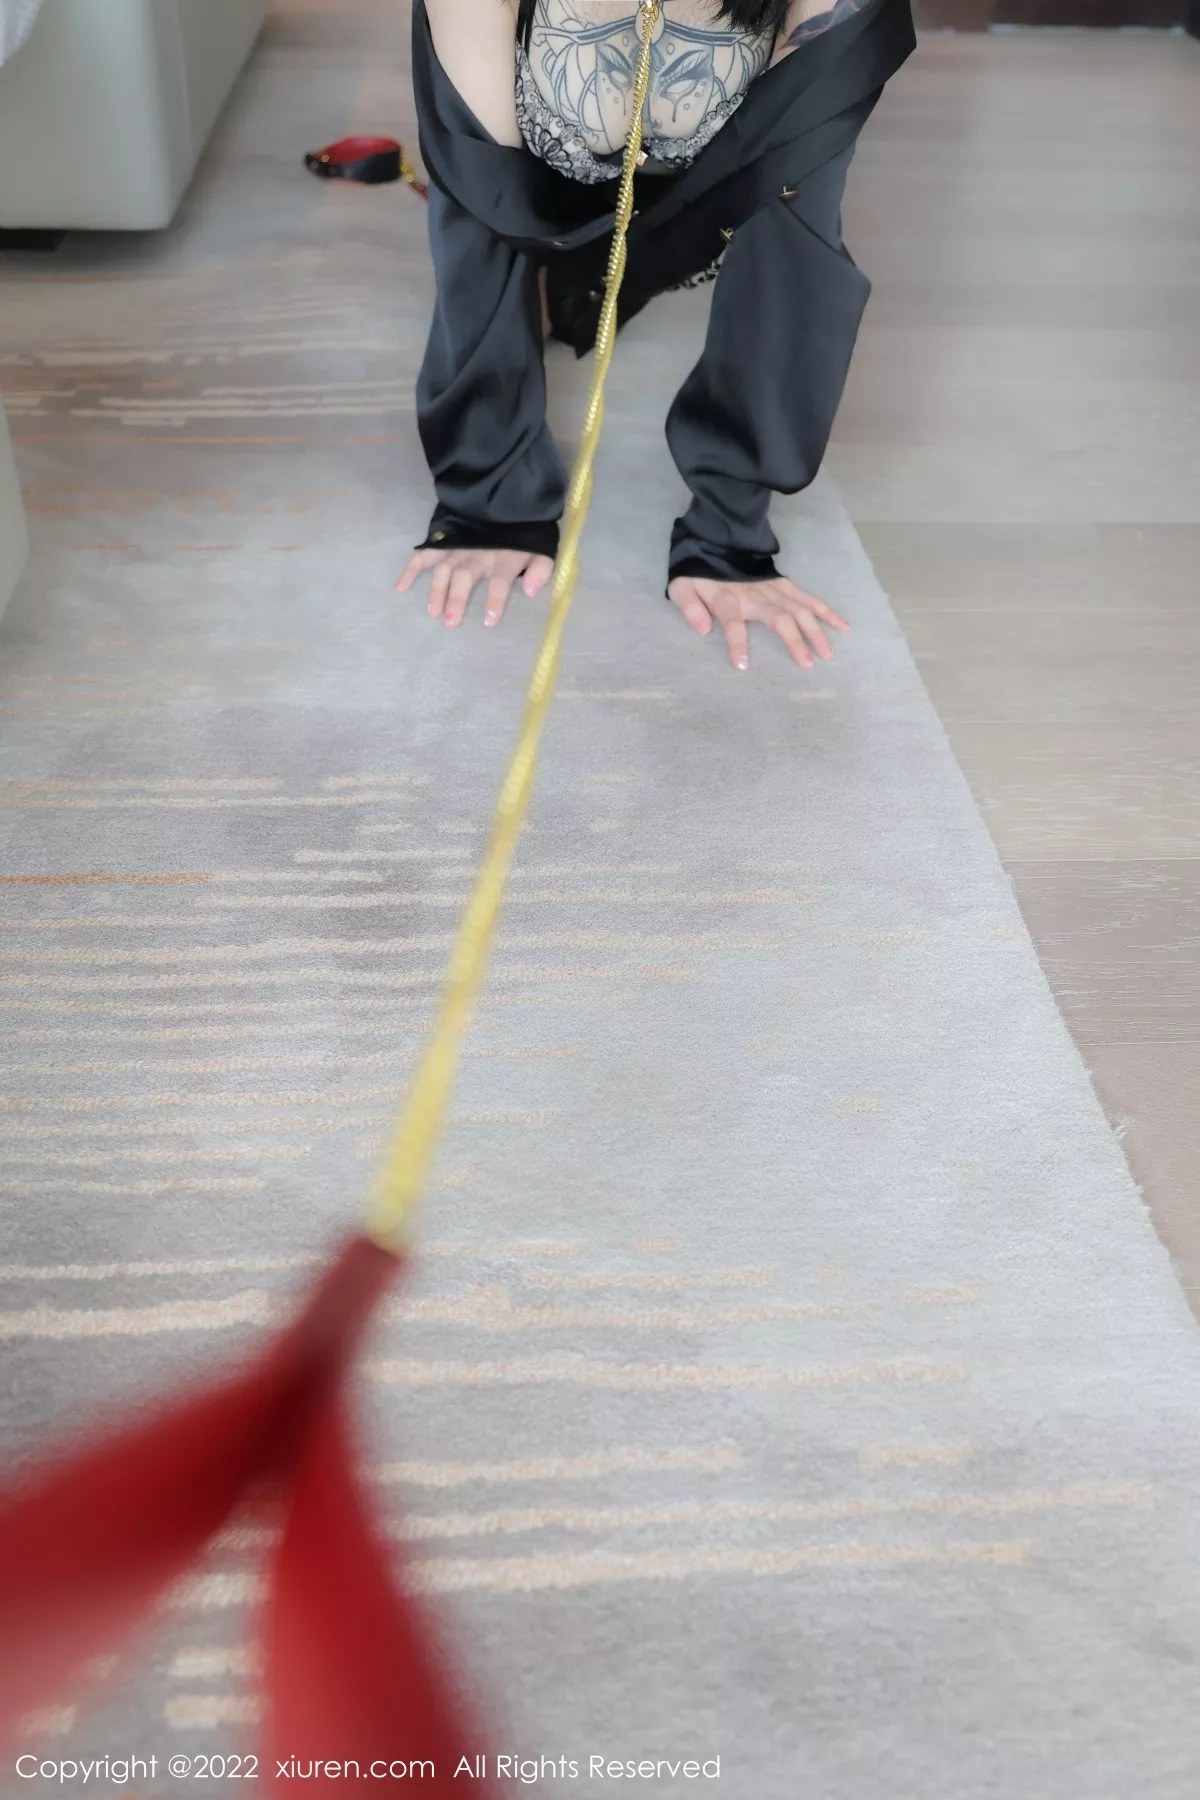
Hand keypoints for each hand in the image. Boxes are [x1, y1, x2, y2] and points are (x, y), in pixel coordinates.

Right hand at [395, 546, 554, 628]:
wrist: (508, 497)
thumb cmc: (524, 532)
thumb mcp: (541, 549)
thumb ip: (541, 570)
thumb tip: (529, 591)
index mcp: (503, 557)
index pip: (500, 580)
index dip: (495, 599)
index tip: (489, 621)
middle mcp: (478, 553)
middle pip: (465, 576)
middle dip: (457, 598)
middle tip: (450, 621)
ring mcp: (458, 547)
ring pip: (444, 569)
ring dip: (436, 590)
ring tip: (433, 612)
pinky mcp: (444, 541)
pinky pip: (424, 554)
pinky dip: (411, 569)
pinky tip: (401, 587)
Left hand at [667, 573, 849, 671]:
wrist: (715, 539)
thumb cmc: (699, 572)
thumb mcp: (682, 587)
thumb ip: (690, 607)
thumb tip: (702, 629)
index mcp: (727, 598)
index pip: (732, 622)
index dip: (737, 642)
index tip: (742, 665)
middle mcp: (755, 594)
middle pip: (778, 617)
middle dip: (794, 640)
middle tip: (807, 664)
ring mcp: (773, 588)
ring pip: (799, 609)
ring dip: (815, 630)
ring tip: (828, 653)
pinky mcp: (785, 584)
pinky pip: (808, 598)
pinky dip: (826, 611)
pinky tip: (842, 626)